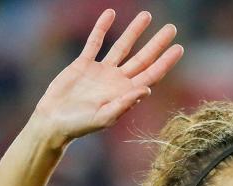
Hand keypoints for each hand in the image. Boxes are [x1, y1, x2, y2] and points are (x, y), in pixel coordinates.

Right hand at [32, 9, 182, 145]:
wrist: (53, 121)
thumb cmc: (79, 125)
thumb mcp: (104, 117)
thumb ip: (125, 104)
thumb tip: (147, 90)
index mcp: (125, 94)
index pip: (151, 74)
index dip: (165, 61)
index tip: (179, 47)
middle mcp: (117, 81)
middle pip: (142, 58)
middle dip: (157, 43)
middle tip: (172, 28)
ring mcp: (101, 71)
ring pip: (122, 46)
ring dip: (134, 31)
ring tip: (146, 15)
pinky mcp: (83, 64)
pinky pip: (95, 42)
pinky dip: (102, 28)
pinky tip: (110, 13)